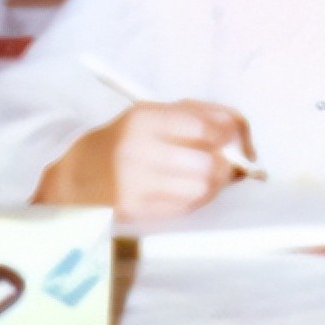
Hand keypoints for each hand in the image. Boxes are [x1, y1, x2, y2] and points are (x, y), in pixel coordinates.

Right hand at [34, 100, 254, 221]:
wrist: (80, 173)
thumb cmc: (129, 139)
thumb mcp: (157, 112)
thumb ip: (203, 113)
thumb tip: (243, 133)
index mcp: (143, 119)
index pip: (203, 128)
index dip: (228, 134)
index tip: (233, 137)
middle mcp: (136, 152)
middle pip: (207, 164)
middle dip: (226, 164)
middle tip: (227, 162)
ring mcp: (134, 185)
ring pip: (201, 189)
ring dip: (215, 183)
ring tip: (208, 175)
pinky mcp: (136, 211)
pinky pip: (186, 206)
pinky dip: (198, 197)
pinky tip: (189, 188)